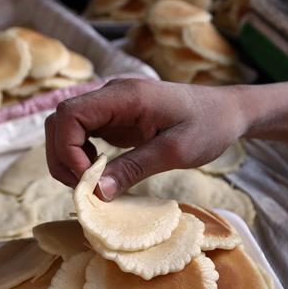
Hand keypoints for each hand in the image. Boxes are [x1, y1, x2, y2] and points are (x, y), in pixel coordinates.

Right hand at [45, 78, 247, 199]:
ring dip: (68, 158)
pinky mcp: (115, 118)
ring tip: (92, 184)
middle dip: (62, 157)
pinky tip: (100, 173)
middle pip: (60, 120)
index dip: (67, 150)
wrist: (227, 112)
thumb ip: (134, 169)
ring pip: (66, 127)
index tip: (88, 181)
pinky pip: (82, 134)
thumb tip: (97, 193)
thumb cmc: (209, 126)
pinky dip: (80, 156)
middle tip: (85, 189)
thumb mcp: (175, 152)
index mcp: (126, 95)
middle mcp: (112, 95)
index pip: (69, 114)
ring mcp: (111, 105)